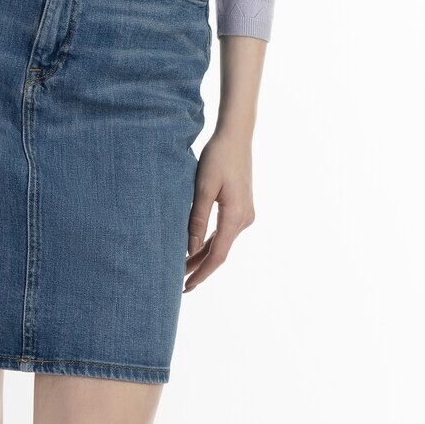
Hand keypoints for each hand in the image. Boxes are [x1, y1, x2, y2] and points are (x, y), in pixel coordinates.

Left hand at [184, 133, 254, 291]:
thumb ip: (197, 219)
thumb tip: (189, 250)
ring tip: (183, 267)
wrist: (236, 136)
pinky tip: (197, 247)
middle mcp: (244, 219)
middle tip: (179, 283)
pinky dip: (211, 241)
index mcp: (235, 216)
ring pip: (222, 242)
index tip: (186, 287)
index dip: (201, 273)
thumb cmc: (217, 157)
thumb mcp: (203, 187)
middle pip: (219, 252)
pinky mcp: (242, 207)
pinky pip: (225, 231)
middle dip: (199, 267)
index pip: (217, 256)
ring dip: (203, 254)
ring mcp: (245, 214)